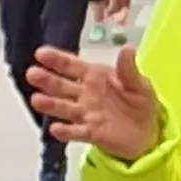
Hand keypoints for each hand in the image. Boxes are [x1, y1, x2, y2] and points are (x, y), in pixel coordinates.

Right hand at [27, 43, 159, 162]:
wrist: (148, 133)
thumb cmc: (141, 103)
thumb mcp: (140, 84)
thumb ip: (129, 69)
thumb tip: (127, 48)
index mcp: (94, 77)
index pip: (72, 66)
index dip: (57, 60)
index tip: (41, 53)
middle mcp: (84, 94)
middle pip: (61, 86)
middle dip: (47, 80)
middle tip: (32, 74)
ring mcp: (85, 114)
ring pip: (64, 108)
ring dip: (50, 104)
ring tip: (36, 100)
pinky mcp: (90, 133)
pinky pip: (76, 132)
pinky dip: (65, 131)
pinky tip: (55, 129)